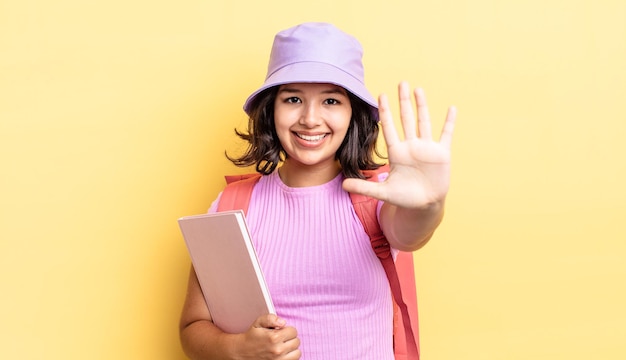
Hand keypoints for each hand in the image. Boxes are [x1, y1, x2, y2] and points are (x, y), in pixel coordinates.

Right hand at [233, 314, 300, 358]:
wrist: (242, 352)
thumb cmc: (251, 337)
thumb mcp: (258, 323)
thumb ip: (271, 318)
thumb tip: (283, 322)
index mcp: (274, 338)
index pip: (293, 331)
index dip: (287, 330)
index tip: (281, 331)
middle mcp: (278, 350)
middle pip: (296, 342)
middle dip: (290, 338)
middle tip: (281, 339)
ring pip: (297, 353)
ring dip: (292, 349)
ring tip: (283, 346)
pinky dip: (290, 357)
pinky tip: (283, 353)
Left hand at [343, 81, 455, 208]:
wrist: (424, 205)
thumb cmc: (404, 197)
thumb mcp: (383, 192)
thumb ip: (365, 186)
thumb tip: (343, 185)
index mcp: (396, 153)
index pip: (389, 128)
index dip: (385, 112)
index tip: (380, 96)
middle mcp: (411, 146)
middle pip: (406, 119)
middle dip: (403, 102)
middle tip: (401, 83)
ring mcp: (426, 148)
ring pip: (423, 122)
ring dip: (422, 106)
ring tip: (418, 89)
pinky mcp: (441, 154)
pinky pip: (446, 134)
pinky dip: (449, 122)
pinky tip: (452, 108)